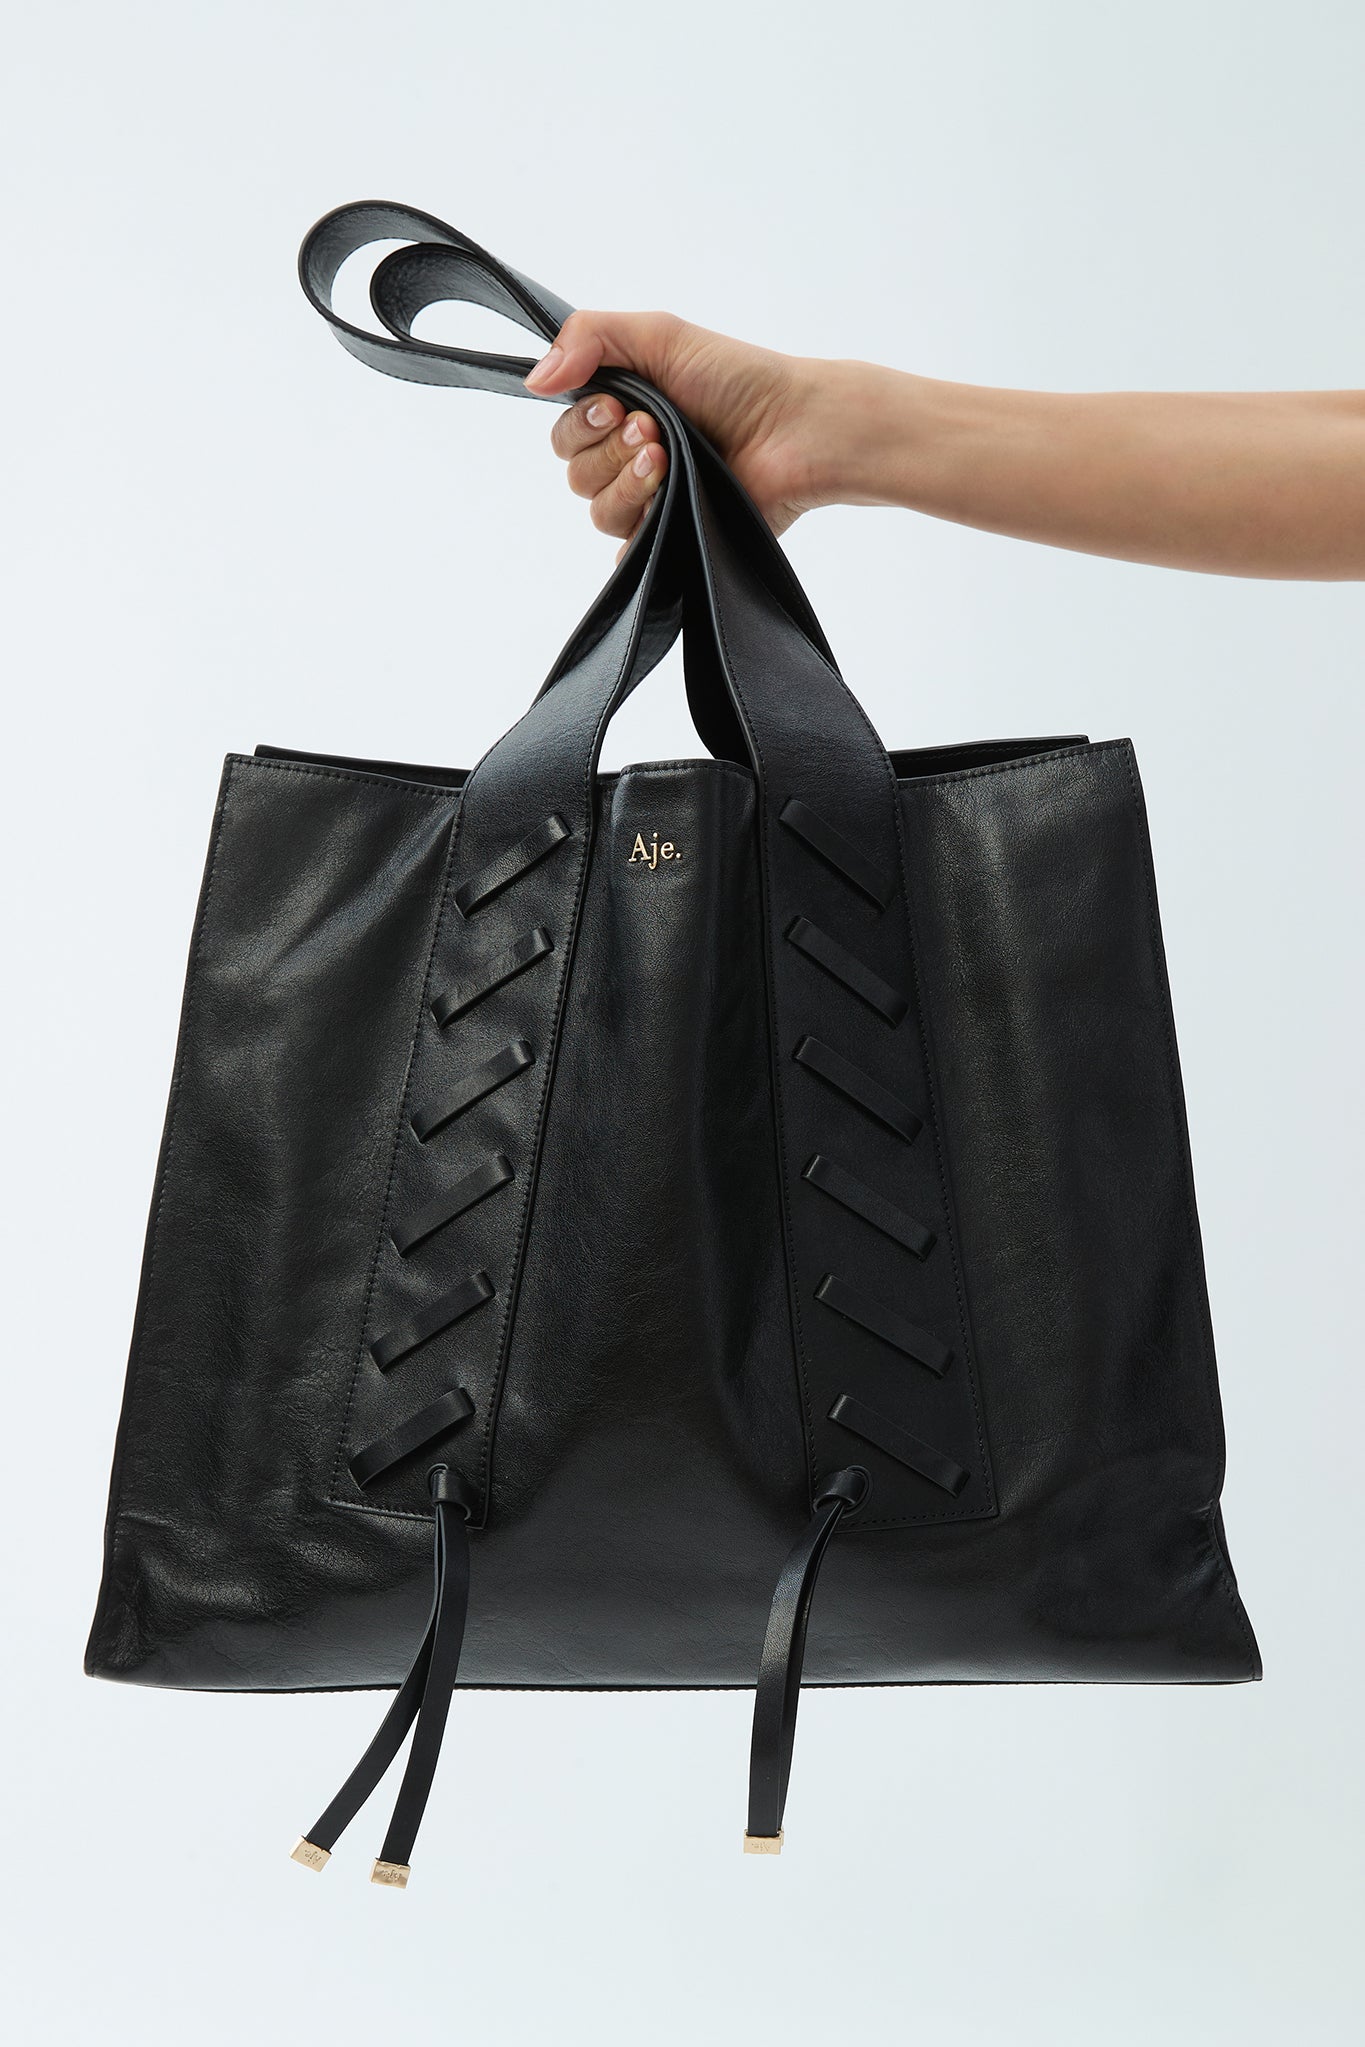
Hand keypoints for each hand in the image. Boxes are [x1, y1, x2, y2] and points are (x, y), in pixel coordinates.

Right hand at [524, 312, 824, 554]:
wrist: (795, 431)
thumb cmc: (738, 380)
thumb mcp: (658, 334)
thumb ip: (588, 337)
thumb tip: (534, 380)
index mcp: (623, 413)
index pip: (565, 434)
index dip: (582, 424)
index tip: (617, 406)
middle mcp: (632, 459)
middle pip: (576, 476)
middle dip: (610, 452)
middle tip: (655, 432)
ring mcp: (654, 504)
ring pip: (600, 514)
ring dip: (630, 484)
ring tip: (670, 462)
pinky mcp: (675, 542)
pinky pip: (629, 557)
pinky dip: (642, 534)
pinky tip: (672, 504)